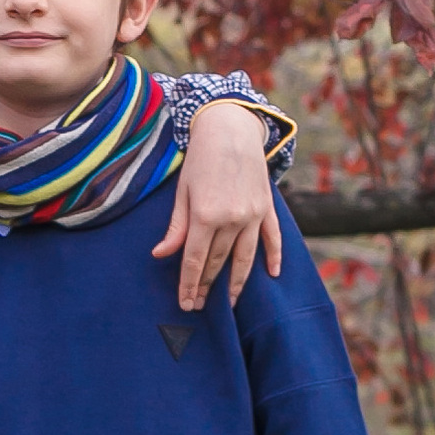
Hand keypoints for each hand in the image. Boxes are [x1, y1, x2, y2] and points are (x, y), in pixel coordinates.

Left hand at [153, 95, 282, 311]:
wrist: (231, 128)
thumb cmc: (201, 159)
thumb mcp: (183, 191)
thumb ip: (176, 227)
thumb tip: (162, 255)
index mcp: (205, 215)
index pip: (194, 260)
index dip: (189, 285)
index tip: (186, 303)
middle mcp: (232, 219)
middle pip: (217, 262)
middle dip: (207, 286)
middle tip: (200, 305)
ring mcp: (253, 215)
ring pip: (245, 258)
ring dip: (237, 283)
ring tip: (230, 302)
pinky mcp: (267, 208)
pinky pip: (272, 239)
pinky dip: (273, 258)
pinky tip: (271, 274)